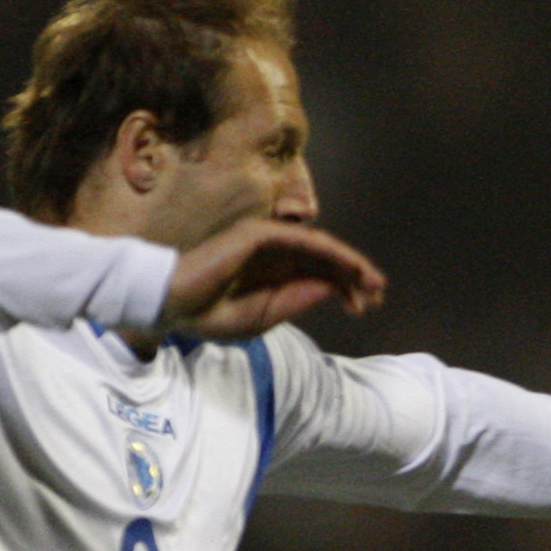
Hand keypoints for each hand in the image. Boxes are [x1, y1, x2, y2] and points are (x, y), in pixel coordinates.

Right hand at [161, 218, 387, 339]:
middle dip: (355, 277)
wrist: (172, 303)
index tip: (364, 308)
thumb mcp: (264, 317)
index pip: (317, 275)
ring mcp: (267, 242)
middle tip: (378, 295)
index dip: (345, 289)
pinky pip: (304, 240)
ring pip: (320, 249)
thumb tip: (333, 288)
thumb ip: (297, 300)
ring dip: (349, 263)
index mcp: (273, 275)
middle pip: (325, 261)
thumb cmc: (210, 315)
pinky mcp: (260, 234)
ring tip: (371, 282)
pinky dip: (329, 252)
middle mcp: (274, 255)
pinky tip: (347, 267)